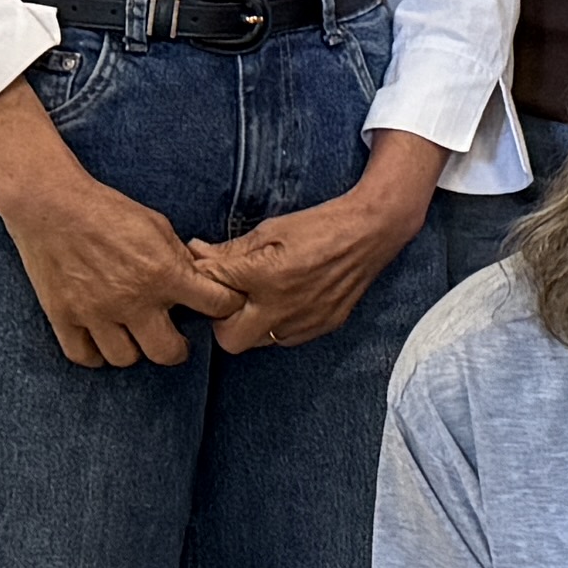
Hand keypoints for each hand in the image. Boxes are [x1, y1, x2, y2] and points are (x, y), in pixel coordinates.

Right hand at [0, 161, 247, 368]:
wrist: (51, 205)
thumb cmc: (107, 210)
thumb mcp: (158, 227)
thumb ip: (180, 259)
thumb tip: (200, 281)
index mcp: (164, 273)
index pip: (216, 305)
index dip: (225, 306)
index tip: (218, 307)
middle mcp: (132, 300)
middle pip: (167, 352)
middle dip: (177, 347)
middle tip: (174, 339)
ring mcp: (95, 312)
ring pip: (125, 359)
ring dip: (134, 349)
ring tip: (134, 335)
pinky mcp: (63, 317)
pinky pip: (84, 356)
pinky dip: (96, 353)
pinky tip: (102, 340)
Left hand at [200, 159, 433, 350]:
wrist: (371, 231)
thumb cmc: (319, 225)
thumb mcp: (270, 230)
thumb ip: (230, 249)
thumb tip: (196, 254)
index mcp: (264, 276)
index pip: (212, 289)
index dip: (205, 282)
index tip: (210, 274)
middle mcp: (283, 306)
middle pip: (230, 339)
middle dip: (224, 322)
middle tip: (233, 298)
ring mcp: (305, 321)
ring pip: (259, 342)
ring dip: (252, 325)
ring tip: (261, 299)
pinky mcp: (324, 325)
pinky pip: (287, 338)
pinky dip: (280, 325)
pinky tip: (287, 302)